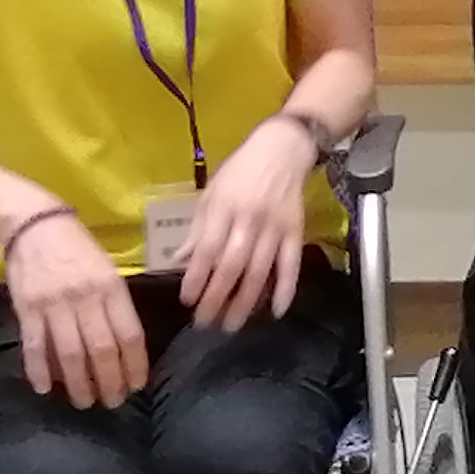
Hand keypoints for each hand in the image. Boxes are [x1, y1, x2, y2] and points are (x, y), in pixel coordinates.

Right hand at [5, 211, 148, 406]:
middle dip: (110, 380)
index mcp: (111, 288)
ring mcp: (55, 304)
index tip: (137, 384)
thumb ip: (115, 303)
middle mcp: (86, 298)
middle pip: (102, 349)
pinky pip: (35, 345)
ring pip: (70, 353)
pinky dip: (39, 369)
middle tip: (113, 401)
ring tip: (85, 401)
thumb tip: (126, 342)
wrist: (34, 224)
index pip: (129, 334)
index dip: (135, 364)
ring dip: (79, 382)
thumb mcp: (108, 269)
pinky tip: (44, 388)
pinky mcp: (27, 308)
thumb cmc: (77, 248)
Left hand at [181, 114, 319, 330]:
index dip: (196, 277)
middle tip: (205, 323)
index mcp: (224, 208)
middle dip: (217, 297)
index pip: (208, 249)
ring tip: (232, 324)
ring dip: (245, 300)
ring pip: (259, 270)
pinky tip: (276, 310)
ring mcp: (275, 227)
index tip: (186, 301)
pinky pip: (291, 264)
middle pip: (232, 265)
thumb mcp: (211, 193)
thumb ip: (197, 229)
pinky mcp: (296, 231)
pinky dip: (285, 288)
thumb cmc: (240, 171)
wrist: (283, 149)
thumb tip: (178, 261)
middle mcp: (249, 219)